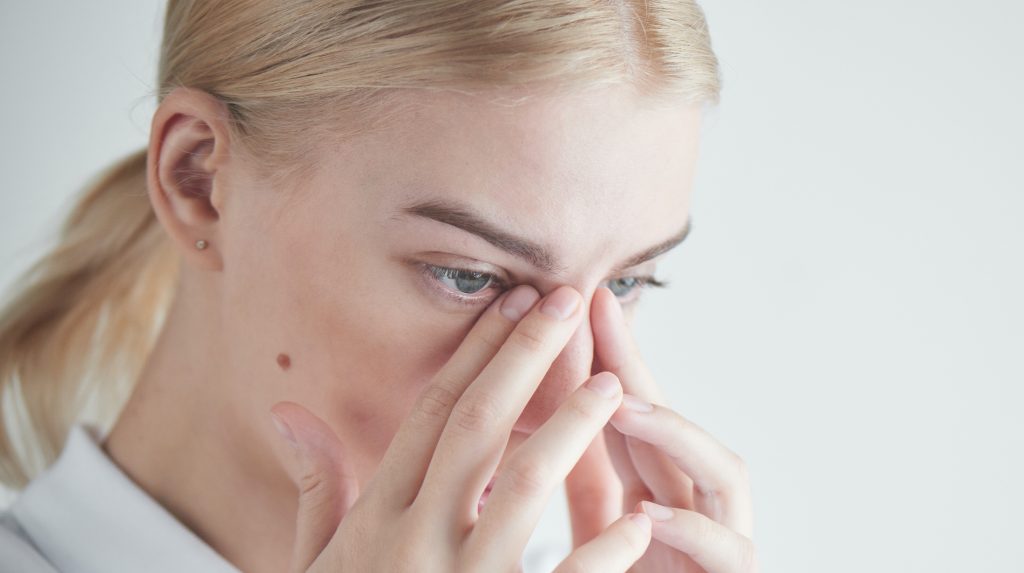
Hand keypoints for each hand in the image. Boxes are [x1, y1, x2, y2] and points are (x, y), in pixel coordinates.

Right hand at [270, 285, 653, 572]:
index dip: (476, 351)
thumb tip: (289, 412)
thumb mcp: (316, 564)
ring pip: (518, 486)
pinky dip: (600, 556)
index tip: (513, 302)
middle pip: (476, 427)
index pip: (432, 413)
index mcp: (378, 516)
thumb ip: (316, 488)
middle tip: (565, 299)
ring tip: (613, 385)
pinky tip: (637, 524)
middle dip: (523, 357)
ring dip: (568, 430)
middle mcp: (413, 539)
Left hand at [564, 287, 757, 572]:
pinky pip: (728, 553)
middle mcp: (691, 505)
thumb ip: (569, 480)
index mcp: (650, 488)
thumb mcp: (589, 534)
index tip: (557, 306)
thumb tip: (508, 423)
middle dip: (632, 362)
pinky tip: (652, 514)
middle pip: (669, 423)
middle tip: (594, 306)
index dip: (593, 357)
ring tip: (625, 405)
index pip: (622, 411)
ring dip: (675, 432)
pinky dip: (694, 532)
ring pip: (722, 473)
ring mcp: (721, 543)